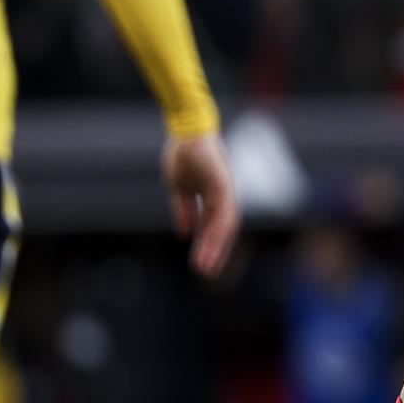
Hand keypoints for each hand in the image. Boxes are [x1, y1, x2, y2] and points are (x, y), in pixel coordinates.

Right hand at [162, 133, 239, 276]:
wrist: (186, 129)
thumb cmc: (183, 154)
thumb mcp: (179, 188)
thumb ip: (184, 209)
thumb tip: (185, 232)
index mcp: (214, 196)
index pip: (215, 226)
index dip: (210, 244)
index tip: (202, 263)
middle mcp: (223, 195)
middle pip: (223, 229)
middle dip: (215, 251)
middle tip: (206, 273)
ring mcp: (225, 188)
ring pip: (225, 224)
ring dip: (216, 245)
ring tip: (205, 265)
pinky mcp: (223, 183)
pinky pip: (222, 210)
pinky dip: (217, 228)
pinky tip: (209, 242)